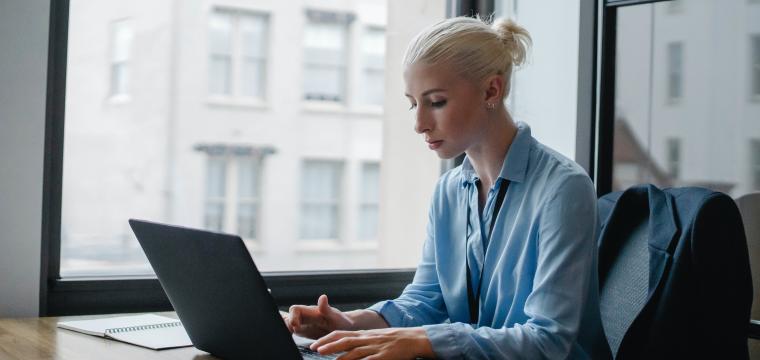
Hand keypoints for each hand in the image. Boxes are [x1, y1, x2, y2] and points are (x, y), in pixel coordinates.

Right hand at [284, 294, 353, 338]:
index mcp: (311, 312)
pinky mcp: (303, 331)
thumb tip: (322, 297)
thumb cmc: (340, 321)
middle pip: (288, 316)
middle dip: (286, 324)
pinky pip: (292, 329)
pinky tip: (288, 336)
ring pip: (288, 322)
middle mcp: (305, 316)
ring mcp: (303, 323)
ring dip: (286, 328)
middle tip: (291, 333)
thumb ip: (326, 308)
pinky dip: (288, 332)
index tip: (296, 326)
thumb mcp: (334, 316)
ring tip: (288, 335)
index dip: (292, 317)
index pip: (295, 309)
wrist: (344, 327)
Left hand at [310, 327, 434, 359]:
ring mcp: (375, 348)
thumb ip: (362, 341)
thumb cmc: (395, 339)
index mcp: (364, 334)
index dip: (327, 339)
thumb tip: (347, 347)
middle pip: (344, 341)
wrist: (414, 339)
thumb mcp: (375, 336)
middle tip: (315, 349)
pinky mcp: (383, 357)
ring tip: (329, 359)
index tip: (316, 344)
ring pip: (354, 351)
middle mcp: (367, 339)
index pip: (341, 334)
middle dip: (328, 345)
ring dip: (340, 356)